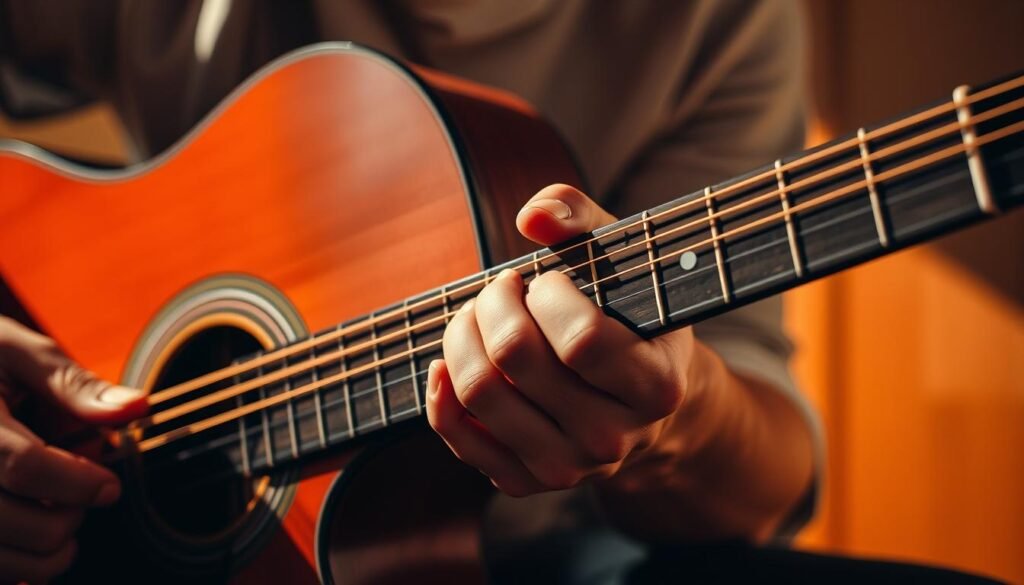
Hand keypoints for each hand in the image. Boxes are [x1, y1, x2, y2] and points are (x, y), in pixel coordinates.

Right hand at [0, 316, 145, 582]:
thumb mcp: (17, 354)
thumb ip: (74, 384)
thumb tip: (138, 407)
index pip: (23, 465)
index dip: (78, 483)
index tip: (111, 487)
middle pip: (9, 522)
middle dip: (64, 519)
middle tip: (81, 501)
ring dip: (44, 553)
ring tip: (61, 521)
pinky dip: (20, 567)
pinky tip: (33, 537)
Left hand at [426, 184, 698, 495]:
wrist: (635, 406)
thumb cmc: (627, 319)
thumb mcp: (623, 263)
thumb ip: (583, 220)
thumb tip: (533, 217)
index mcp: (655, 386)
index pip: (580, 338)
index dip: (549, 295)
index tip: (547, 279)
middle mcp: (614, 438)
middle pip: (517, 359)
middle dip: (493, 302)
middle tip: (501, 287)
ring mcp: (567, 467)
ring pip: (479, 392)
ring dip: (461, 335)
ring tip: (477, 314)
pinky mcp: (524, 481)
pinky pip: (458, 435)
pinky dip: (439, 389)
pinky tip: (449, 358)